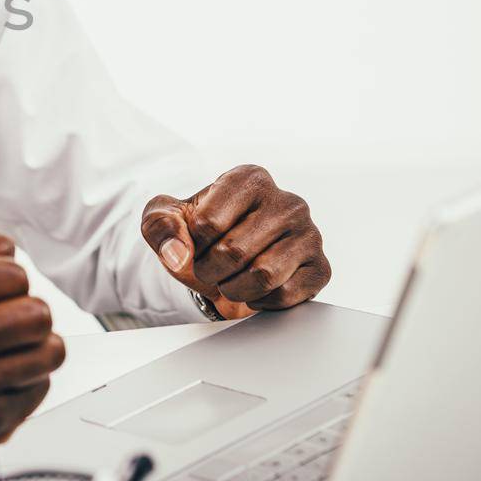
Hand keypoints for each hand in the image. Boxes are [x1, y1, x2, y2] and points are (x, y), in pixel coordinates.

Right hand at [0, 222, 64, 457]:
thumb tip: (6, 249)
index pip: (13, 275)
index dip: (9, 281)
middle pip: (37, 314)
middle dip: (29, 314)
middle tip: (7, 322)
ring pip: (47, 353)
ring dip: (35, 348)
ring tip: (7, 349)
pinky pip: (38, 389)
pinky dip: (25, 382)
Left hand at [141, 165, 330, 320]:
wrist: (223, 268)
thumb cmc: (196, 238)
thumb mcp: (163, 221)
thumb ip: (160, 225)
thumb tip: (179, 252)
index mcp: (249, 179)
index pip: (207, 223)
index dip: (191, 243)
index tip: (197, 239)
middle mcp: (287, 201)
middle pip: (233, 252)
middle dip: (209, 270)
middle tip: (210, 267)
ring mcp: (310, 233)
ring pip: (263, 276)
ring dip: (234, 288)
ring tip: (231, 278)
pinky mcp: (320, 268)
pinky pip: (285, 296)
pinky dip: (260, 302)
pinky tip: (256, 289)